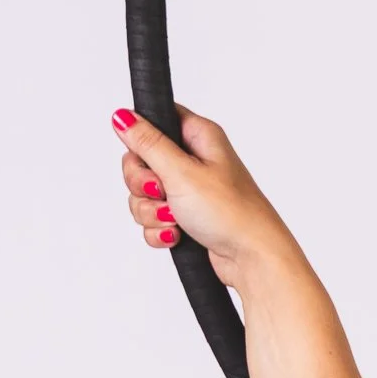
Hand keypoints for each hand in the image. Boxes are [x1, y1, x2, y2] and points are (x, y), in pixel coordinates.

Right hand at [111, 105, 279, 277]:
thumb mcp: (181, 171)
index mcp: (198, 137)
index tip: (147, 159)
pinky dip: (160, 230)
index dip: (141, 141)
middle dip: (143, 185)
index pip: (154, 121)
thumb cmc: (230, 214)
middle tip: (162, 193)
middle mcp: (194, 161)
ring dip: (152, 212)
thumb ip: (147, 143)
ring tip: (175, 220)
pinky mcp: (187, 218)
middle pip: (141, 162)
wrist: (253, 260)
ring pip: (144, 195)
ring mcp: (190, 192)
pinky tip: (177, 236)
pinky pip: (154, 219)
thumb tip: (123, 116)